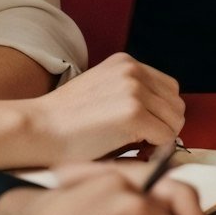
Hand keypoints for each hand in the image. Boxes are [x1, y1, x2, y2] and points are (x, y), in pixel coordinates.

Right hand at [29, 53, 184, 162]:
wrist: (39, 129)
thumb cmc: (66, 121)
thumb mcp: (102, 92)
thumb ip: (132, 96)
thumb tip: (165, 121)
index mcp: (126, 63)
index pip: (169, 89)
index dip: (160, 113)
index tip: (144, 129)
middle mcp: (133, 71)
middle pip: (176, 104)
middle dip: (164, 126)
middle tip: (141, 142)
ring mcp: (134, 90)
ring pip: (174, 122)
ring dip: (160, 139)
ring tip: (134, 146)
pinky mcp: (133, 113)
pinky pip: (165, 138)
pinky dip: (154, 151)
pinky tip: (130, 151)